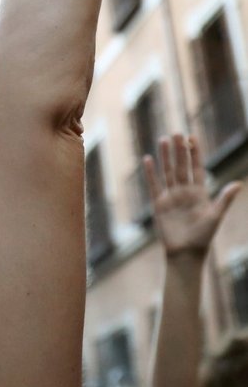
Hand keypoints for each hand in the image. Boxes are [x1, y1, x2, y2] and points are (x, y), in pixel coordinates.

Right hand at [143, 134, 241, 256]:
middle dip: (179, 150)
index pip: (197, 168)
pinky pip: (154, 185)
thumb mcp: (215, 216)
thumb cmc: (203, 237)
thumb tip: (238, 184)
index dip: (195, 153)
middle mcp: (185, 192)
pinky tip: (148, 159)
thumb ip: (224, 199)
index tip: (193, 137)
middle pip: (181, 166)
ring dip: (165, 156)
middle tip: (176, 133)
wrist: (185, 254)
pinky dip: (150, 172)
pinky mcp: (159, 204)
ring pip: (168, 172)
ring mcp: (171, 197)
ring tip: (163, 140)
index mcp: (200, 193)